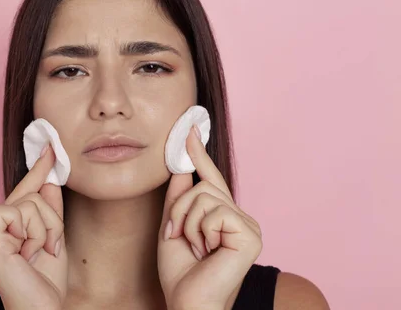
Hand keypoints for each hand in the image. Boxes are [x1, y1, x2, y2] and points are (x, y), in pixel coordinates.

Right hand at [0, 145, 66, 309]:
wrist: (42, 308)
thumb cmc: (45, 280)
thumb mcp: (54, 237)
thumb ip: (51, 209)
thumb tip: (50, 179)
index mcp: (8, 225)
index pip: (25, 190)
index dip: (38, 168)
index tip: (50, 147)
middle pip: (31, 194)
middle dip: (52, 219)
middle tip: (51, 247)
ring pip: (29, 202)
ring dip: (46, 230)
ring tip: (38, 254)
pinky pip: (14, 211)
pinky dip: (31, 231)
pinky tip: (26, 253)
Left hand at [157, 127, 262, 309]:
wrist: (187, 302)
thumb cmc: (181, 272)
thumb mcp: (172, 227)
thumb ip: (179, 198)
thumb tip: (182, 166)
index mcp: (222, 216)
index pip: (210, 180)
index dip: (199, 155)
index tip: (190, 130)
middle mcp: (239, 218)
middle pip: (203, 186)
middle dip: (179, 210)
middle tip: (176, 236)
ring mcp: (248, 226)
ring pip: (205, 197)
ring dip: (187, 223)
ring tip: (195, 248)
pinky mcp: (251, 235)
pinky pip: (215, 212)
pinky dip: (201, 231)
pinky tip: (209, 251)